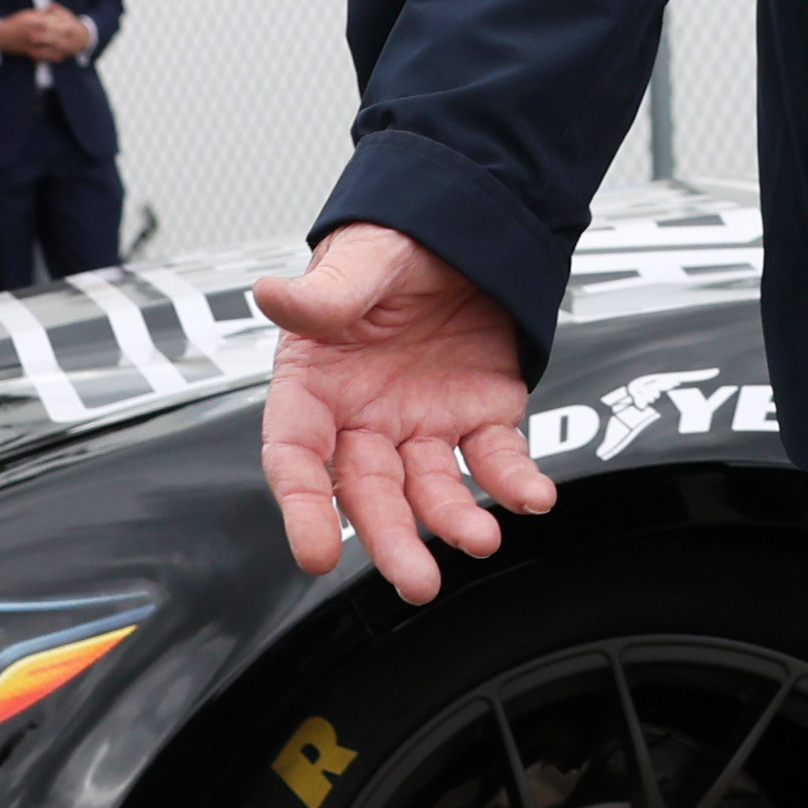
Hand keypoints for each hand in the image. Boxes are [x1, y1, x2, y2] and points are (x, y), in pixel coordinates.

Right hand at [0, 4, 96, 63]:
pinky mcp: (29, 52)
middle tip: (78, 39)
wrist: (0, 35)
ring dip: (63, 48)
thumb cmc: (15, 22)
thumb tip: (53, 13)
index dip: (66, 24)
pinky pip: (44, 56)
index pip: (55, 22)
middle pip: (57, 35)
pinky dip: (53, 57)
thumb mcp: (28, 14)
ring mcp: (33, 43)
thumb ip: (41, 14)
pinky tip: (61, 57)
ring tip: (72, 49)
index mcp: (36, 20)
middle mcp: (35, 32)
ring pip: (52, 47)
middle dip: (68, 37)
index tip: (74, 25)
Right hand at [260, 222, 555, 597]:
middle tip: (415, 582)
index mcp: (316, 388)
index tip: (317, 552)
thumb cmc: (389, 248)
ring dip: (454, 520)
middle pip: (370, 494)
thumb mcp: (358, 262)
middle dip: (391, 539)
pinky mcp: (481, 416)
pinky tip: (535, 497)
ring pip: (433, 489)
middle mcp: (365, 420)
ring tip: (481, 539)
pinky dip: (515, 481)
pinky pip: (497, 458)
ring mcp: (424, 424)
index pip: (297, 458)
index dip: (303, 507)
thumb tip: (272, 294)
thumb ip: (324, 295)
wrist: (458, 226)